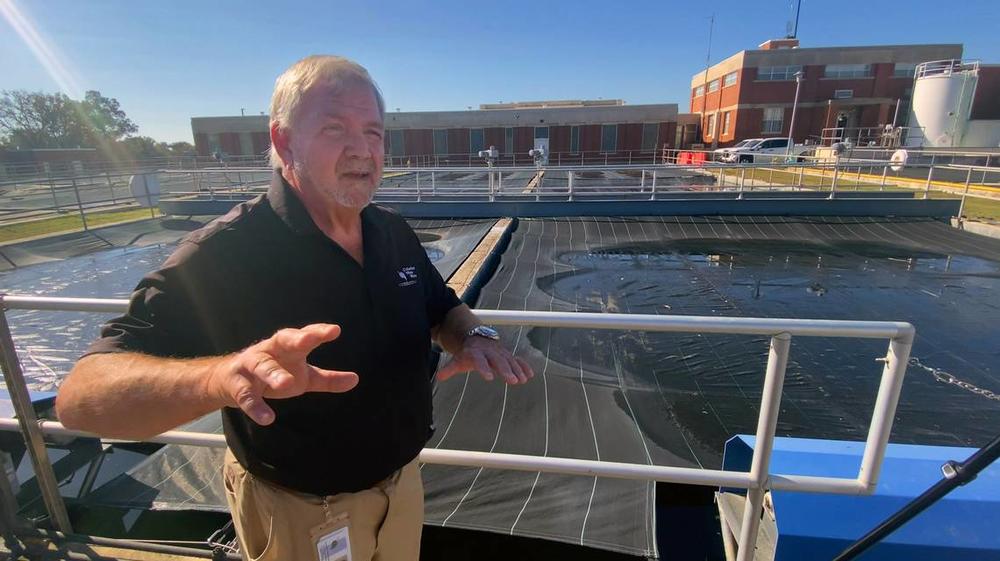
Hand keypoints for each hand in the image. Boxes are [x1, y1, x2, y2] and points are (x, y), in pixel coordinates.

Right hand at [207, 324, 357, 425]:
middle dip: (294, 339)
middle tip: (308, 340)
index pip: (304, 335)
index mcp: (288, 347)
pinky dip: (256, 407)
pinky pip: (246, 396)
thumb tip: (355, 379)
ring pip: (261, 366)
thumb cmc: (275, 372)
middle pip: (282, 340)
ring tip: (285, 384)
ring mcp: (251, 366)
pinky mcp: (238, 385)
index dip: (318, 332)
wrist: (230, 381)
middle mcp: (270, 350)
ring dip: (273, 374)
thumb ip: (327, 379)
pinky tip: (267, 418)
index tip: (334, 331)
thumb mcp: (304, 377)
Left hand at [437, 336, 533, 384]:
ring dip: (517, 370)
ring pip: (510, 360)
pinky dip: (523, 366)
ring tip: (522, 380)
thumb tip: (439, 377)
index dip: (484, 368)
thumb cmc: (468, 353)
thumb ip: (450, 368)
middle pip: (499, 361)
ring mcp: (500, 353)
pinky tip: (530, 375)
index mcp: (477, 353)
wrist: (477, 337)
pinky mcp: (507, 355)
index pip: (480, 361)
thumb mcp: (458, 359)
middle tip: (512, 381)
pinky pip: (517, 360)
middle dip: (506, 370)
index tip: (489, 377)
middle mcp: (490, 352)